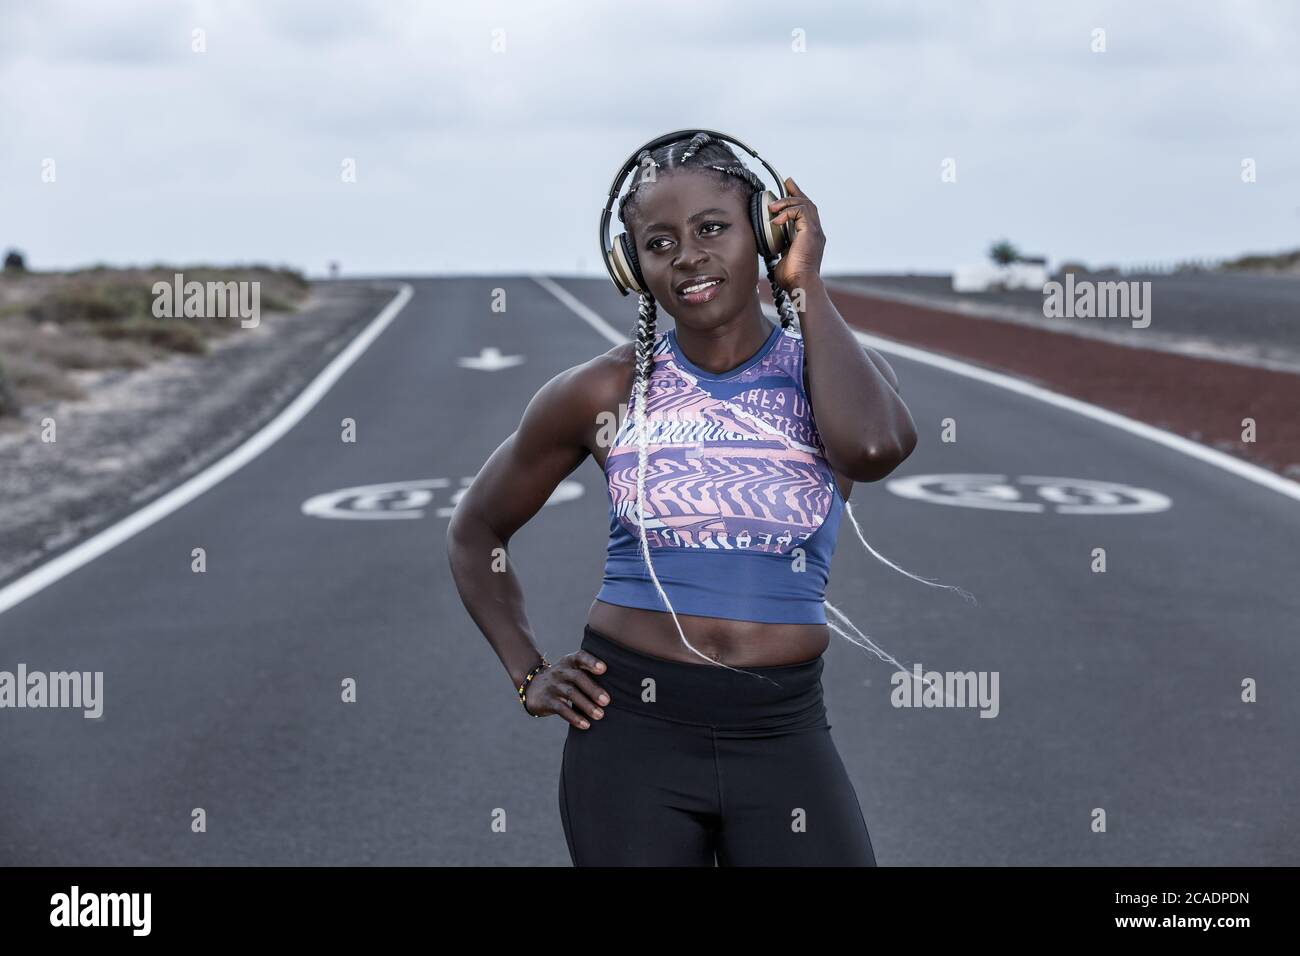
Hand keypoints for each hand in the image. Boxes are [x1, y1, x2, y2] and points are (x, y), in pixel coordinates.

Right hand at [524, 650, 610, 728]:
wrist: (533, 687)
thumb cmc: (564, 679)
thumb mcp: (572, 671)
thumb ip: (589, 673)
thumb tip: (620, 686)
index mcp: (570, 661)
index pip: (581, 657)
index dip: (592, 662)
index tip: (604, 669)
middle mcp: (560, 671)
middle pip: (578, 677)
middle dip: (593, 689)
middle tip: (607, 701)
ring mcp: (552, 685)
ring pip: (571, 694)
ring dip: (587, 705)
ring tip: (600, 715)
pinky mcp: (546, 700)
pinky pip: (561, 709)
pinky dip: (574, 717)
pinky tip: (586, 725)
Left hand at [768, 176, 825, 291]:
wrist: (800, 284)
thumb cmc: (792, 278)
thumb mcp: (783, 258)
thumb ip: (780, 248)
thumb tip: (767, 244)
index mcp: (810, 238)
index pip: (806, 214)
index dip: (797, 201)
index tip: (788, 191)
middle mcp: (816, 233)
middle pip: (808, 204)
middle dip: (796, 192)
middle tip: (786, 183)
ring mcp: (815, 232)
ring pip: (805, 205)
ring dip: (788, 201)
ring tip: (773, 206)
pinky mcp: (811, 232)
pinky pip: (800, 212)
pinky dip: (787, 212)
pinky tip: (776, 219)